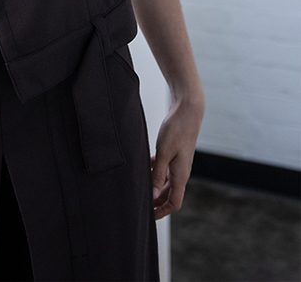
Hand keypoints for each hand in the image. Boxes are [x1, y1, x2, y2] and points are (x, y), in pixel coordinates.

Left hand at [150, 96, 203, 219]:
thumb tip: (152, 197)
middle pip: (168, 194)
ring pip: (165, 181)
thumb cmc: (177, 129)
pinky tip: (144, 167)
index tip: (148, 216)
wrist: (188, 109)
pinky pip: (164, 168)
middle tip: (139, 203)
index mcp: (181, 175)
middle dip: (155, 201)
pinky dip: (154, 171)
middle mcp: (181, 171)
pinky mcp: (174, 152)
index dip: (162, 212)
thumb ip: (157, 175)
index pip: (174, 203)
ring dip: (153, 185)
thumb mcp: (163, 153)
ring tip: (138, 186)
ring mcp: (178, 162)